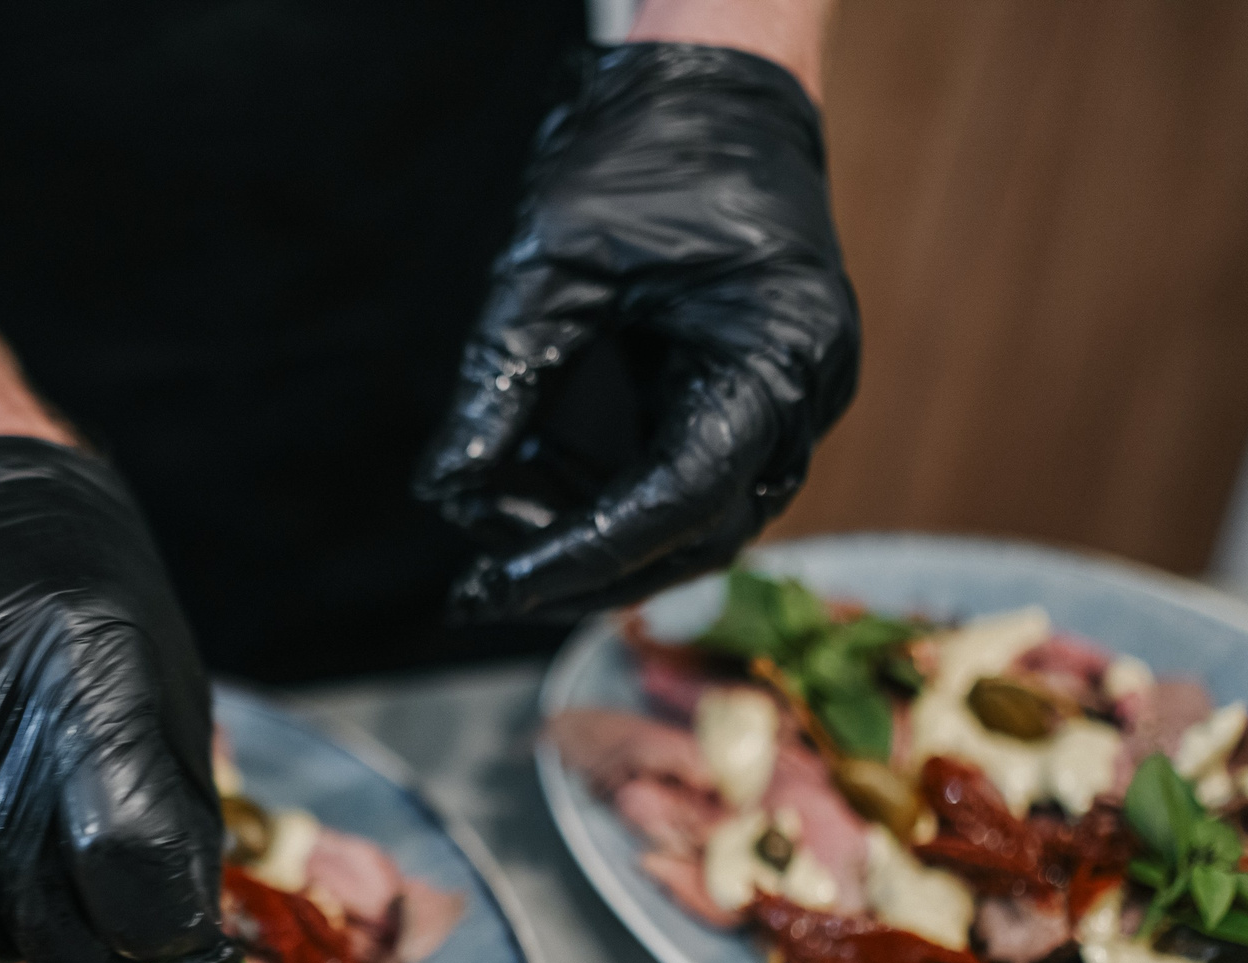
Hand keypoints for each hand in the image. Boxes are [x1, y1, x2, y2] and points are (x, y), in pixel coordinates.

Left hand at [415, 43, 858, 623]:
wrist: (713, 90)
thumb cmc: (643, 155)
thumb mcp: (552, 261)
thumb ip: (501, 379)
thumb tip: (443, 491)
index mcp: (776, 351)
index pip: (680, 498)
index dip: (584, 553)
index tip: (494, 587)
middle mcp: (804, 393)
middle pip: (699, 535)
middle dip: (585, 570)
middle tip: (481, 585)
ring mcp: (792, 403)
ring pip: (697, 524)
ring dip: (596, 539)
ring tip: (497, 509)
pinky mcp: (758, 402)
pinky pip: (692, 484)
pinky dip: (613, 498)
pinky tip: (539, 472)